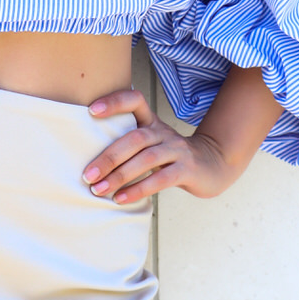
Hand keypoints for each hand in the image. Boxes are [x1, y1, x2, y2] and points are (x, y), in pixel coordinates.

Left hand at [81, 87, 240, 203]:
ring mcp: (177, 149)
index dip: (114, 102)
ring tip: (99, 189)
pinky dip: (138, 189)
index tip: (91, 111)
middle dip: (108, 157)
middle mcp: (163, 131)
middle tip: (87, 174)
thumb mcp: (150, 142)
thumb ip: (127, 143)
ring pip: (146, 159)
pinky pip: (160, 179)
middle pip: (134, 138)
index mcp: (151, 121)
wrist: (211, 166)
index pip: (135, 100)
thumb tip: (87, 159)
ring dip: (119, 176)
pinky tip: (120, 199)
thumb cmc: (170, 156)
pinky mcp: (186, 170)